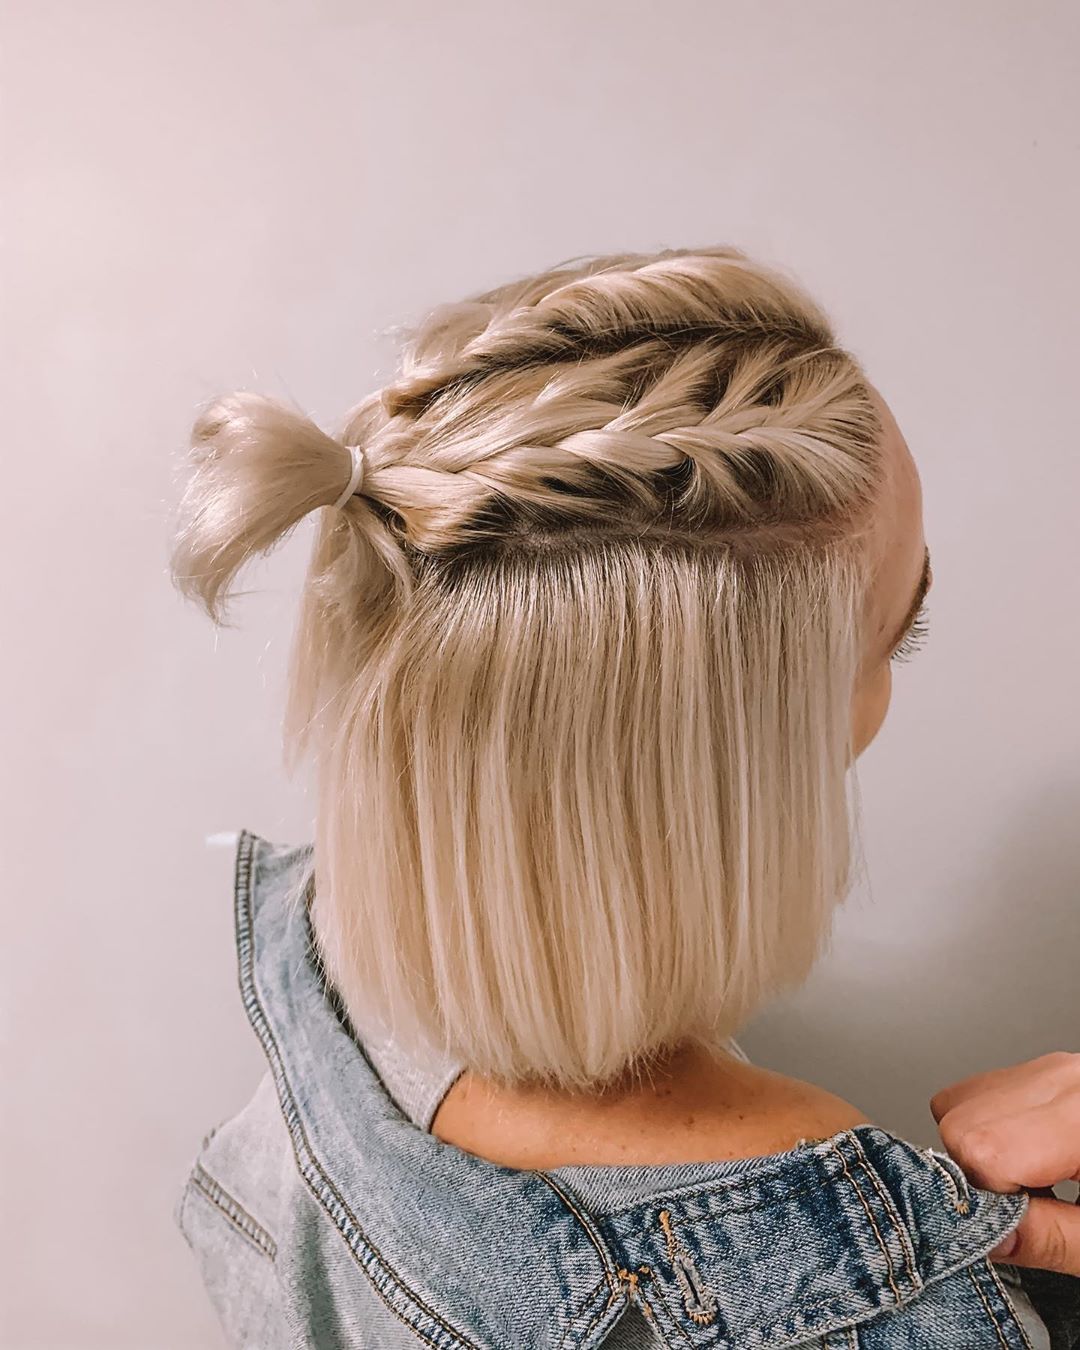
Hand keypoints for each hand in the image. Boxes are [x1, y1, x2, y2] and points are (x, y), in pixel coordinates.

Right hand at [930, 1052, 1079, 1275]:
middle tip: (1032, 1206)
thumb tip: (988, 1240)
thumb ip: (1055, 1240)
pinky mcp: (1042, 1069)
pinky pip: (979, 1091)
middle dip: (979, 1174)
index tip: (1015, 1226)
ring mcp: (1048, 1067)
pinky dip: (989, 1128)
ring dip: (981, 1150)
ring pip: (958, 1102)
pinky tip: (1034, 1157)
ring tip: (1039, 1181)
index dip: (987, 1198)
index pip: (980, 1147)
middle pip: (959, 1121)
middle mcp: (1059, 1078)